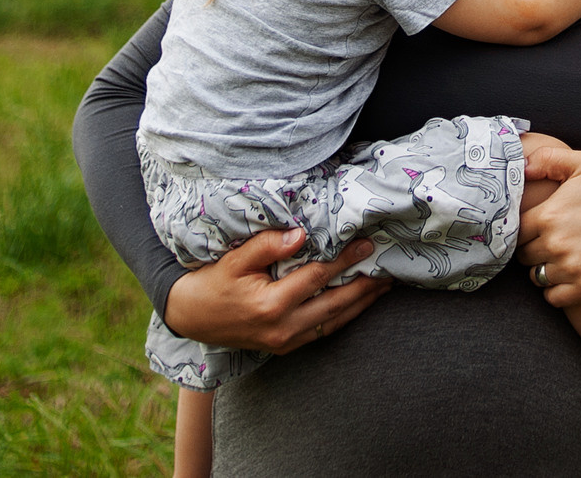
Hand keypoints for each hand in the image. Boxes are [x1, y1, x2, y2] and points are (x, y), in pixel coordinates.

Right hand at [161, 228, 390, 354]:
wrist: (191, 318)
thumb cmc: (213, 283)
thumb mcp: (234, 260)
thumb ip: (266, 246)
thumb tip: (300, 235)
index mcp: (271, 304)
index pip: (318, 277)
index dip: (344, 260)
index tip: (366, 245)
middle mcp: (283, 327)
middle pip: (335, 304)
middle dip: (364, 286)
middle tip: (389, 270)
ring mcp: (285, 341)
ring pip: (334, 322)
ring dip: (360, 304)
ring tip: (382, 287)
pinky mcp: (285, 346)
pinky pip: (322, 332)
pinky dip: (343, 317)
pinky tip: (357, 304)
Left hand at [518, 140, 580, 307]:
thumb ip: (549, 159)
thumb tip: (521, 167)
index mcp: (549, 215)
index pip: (515, 231)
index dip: (523, 230)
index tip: (534, 228)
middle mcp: (557, 244)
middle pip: (523, 256)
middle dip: (532, 249)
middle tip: (549, 242)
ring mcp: (572, 269)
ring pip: (536, 277)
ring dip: (543, 269)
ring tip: (560, 258)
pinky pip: (553, 297)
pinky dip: (556, 290)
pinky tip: (568, 276)